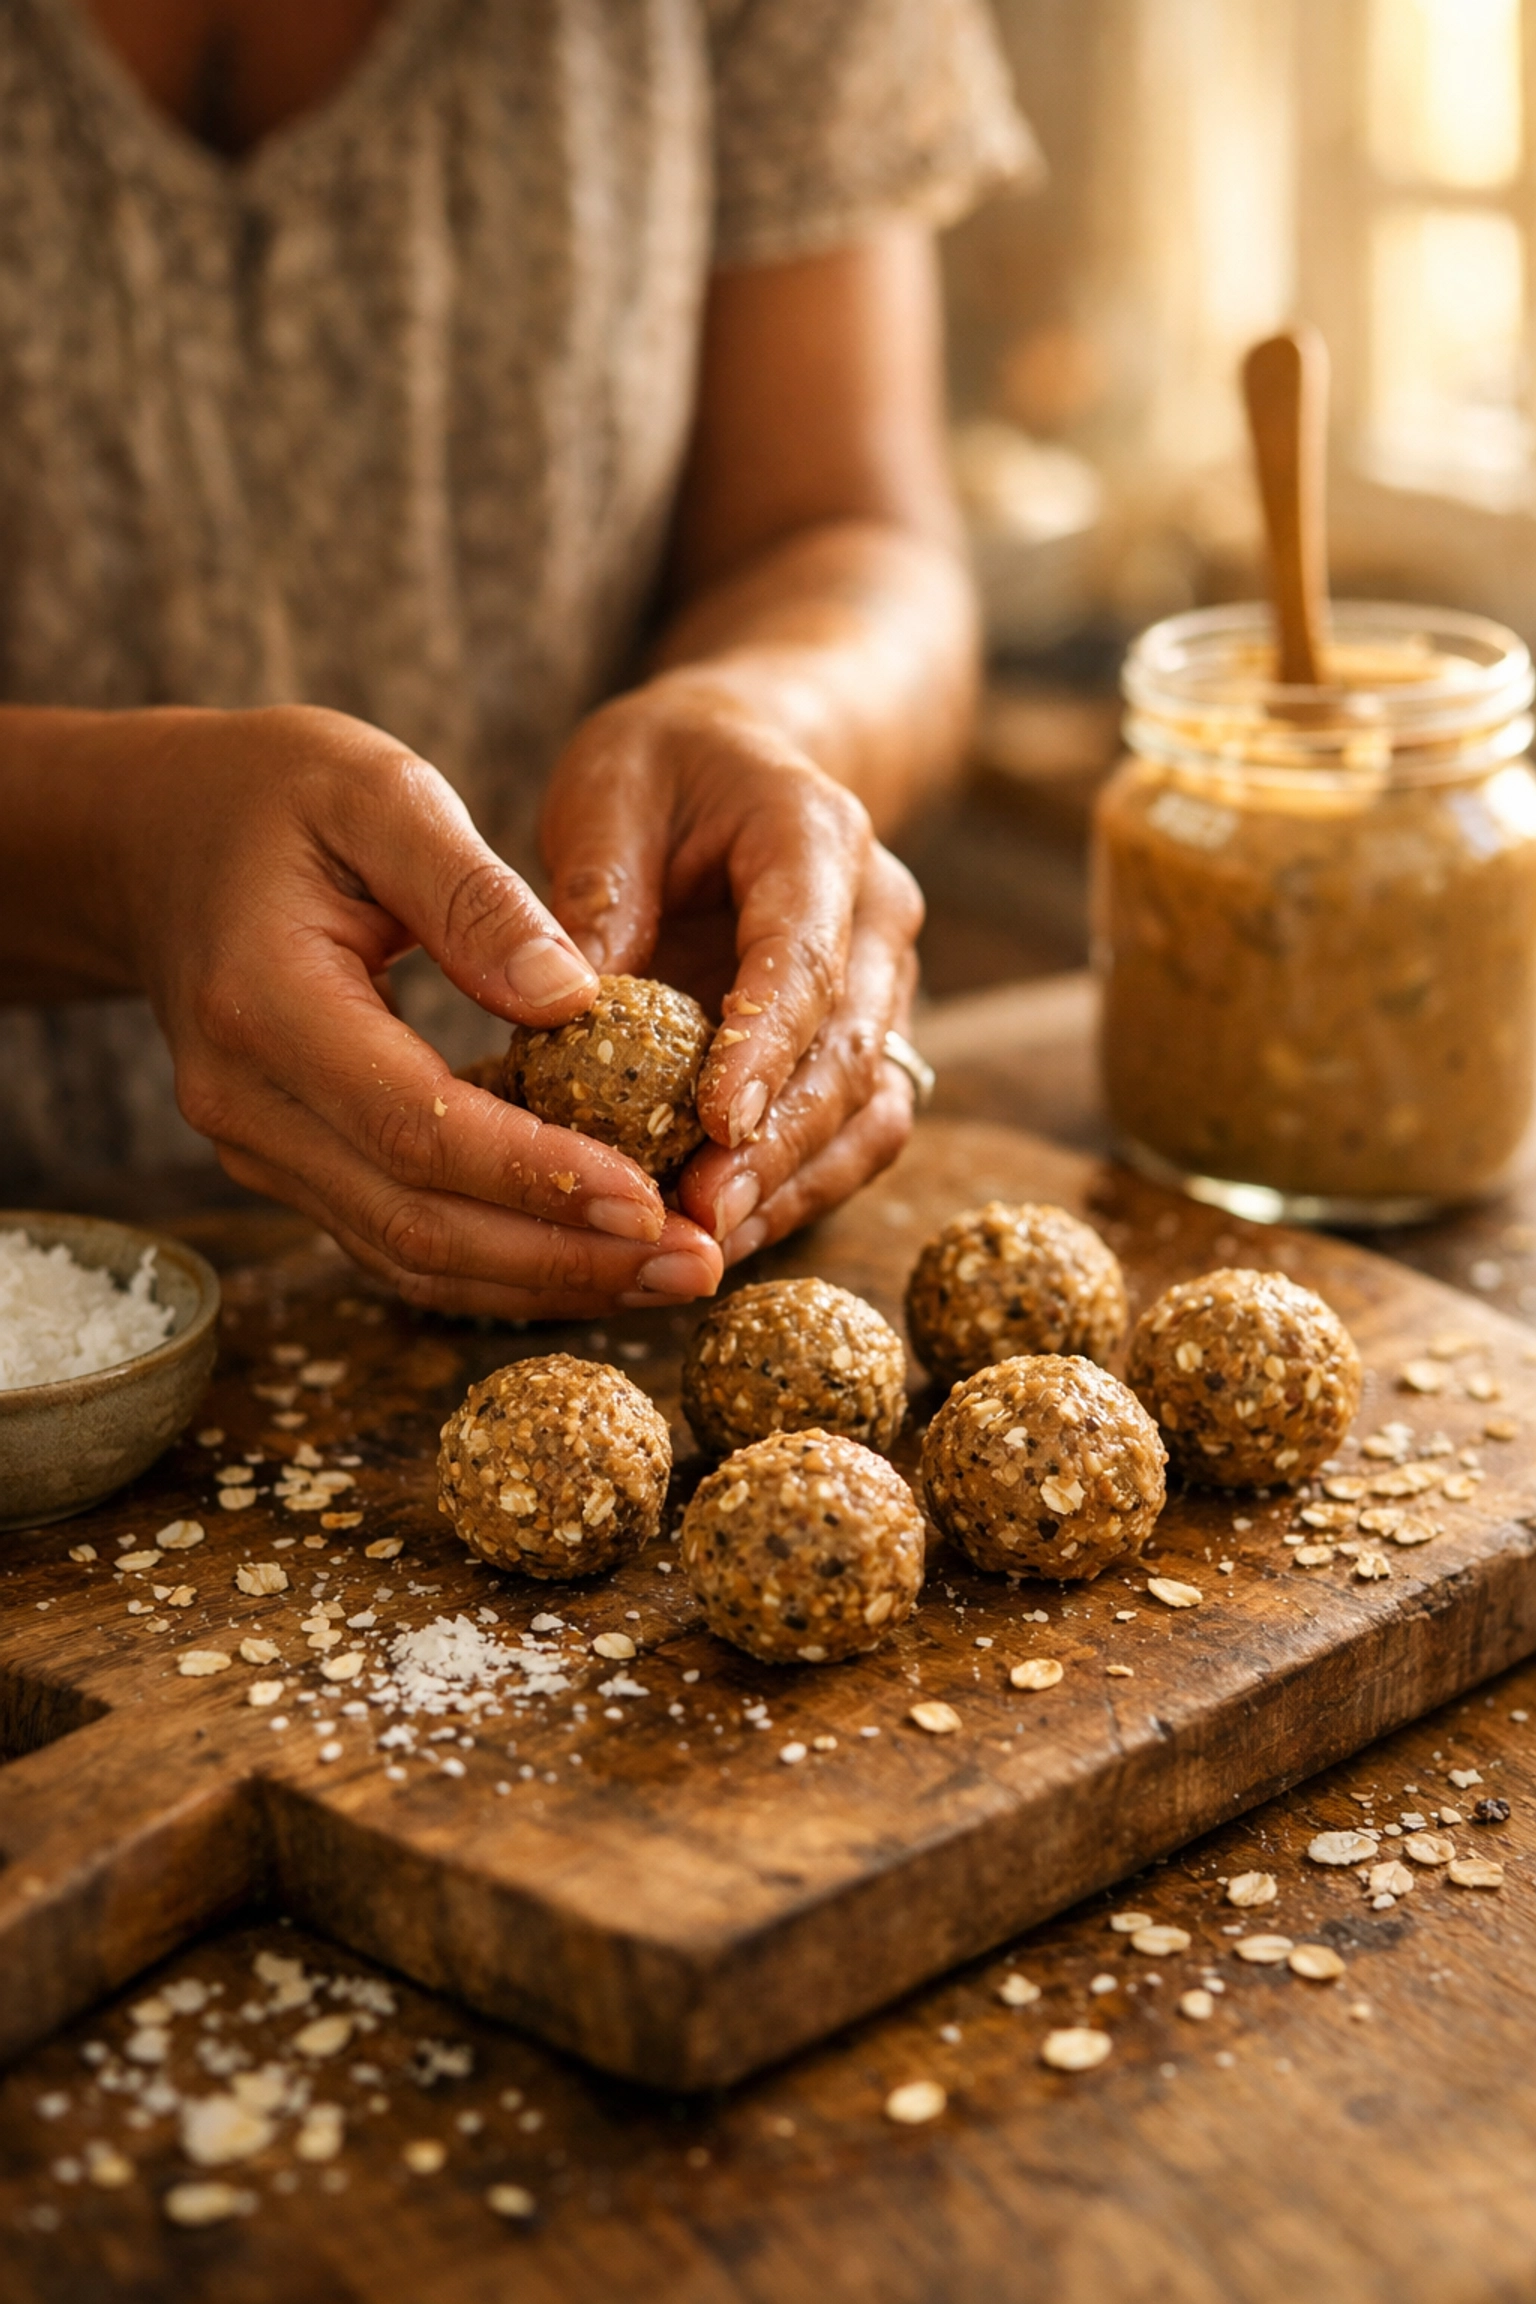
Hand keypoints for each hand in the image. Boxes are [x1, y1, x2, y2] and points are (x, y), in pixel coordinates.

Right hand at [106, 705, 723, 1316]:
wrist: (156, 833)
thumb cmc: (279, 794)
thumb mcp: (381, 791)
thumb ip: (475, 895)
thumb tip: (576, 1000)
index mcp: (264, 1002)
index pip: (414, 1124)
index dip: (535, 1175)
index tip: (650, 1197)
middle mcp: (245, 1101)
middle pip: (415, 1222)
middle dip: (564, 1258)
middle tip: (694, 1265)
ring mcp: (259, 1146)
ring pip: (409, 1254)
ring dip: (546, 1279)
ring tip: (672, 1274)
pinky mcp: (290, 1164)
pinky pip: (400, 1239)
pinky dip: (504, 1262)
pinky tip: (601, 1257)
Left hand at [542, 669, 924, 1261]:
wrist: (744, 758)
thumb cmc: (664, 768)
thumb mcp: (609, 783)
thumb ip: (597, 884)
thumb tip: (569, 1004)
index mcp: (817, 837)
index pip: (804, 956)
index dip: (765, 1048)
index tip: (714, 1125)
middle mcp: (877, 919)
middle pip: (849, 1053)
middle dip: (778, 1147)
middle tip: (699, 1220)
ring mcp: (885, 989)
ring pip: (868, 1110)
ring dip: (794, 1186)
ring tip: (706, 1248)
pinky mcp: (864, 1043)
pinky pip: (853, 1134)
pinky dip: (797, 1190)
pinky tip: (723, 1235)